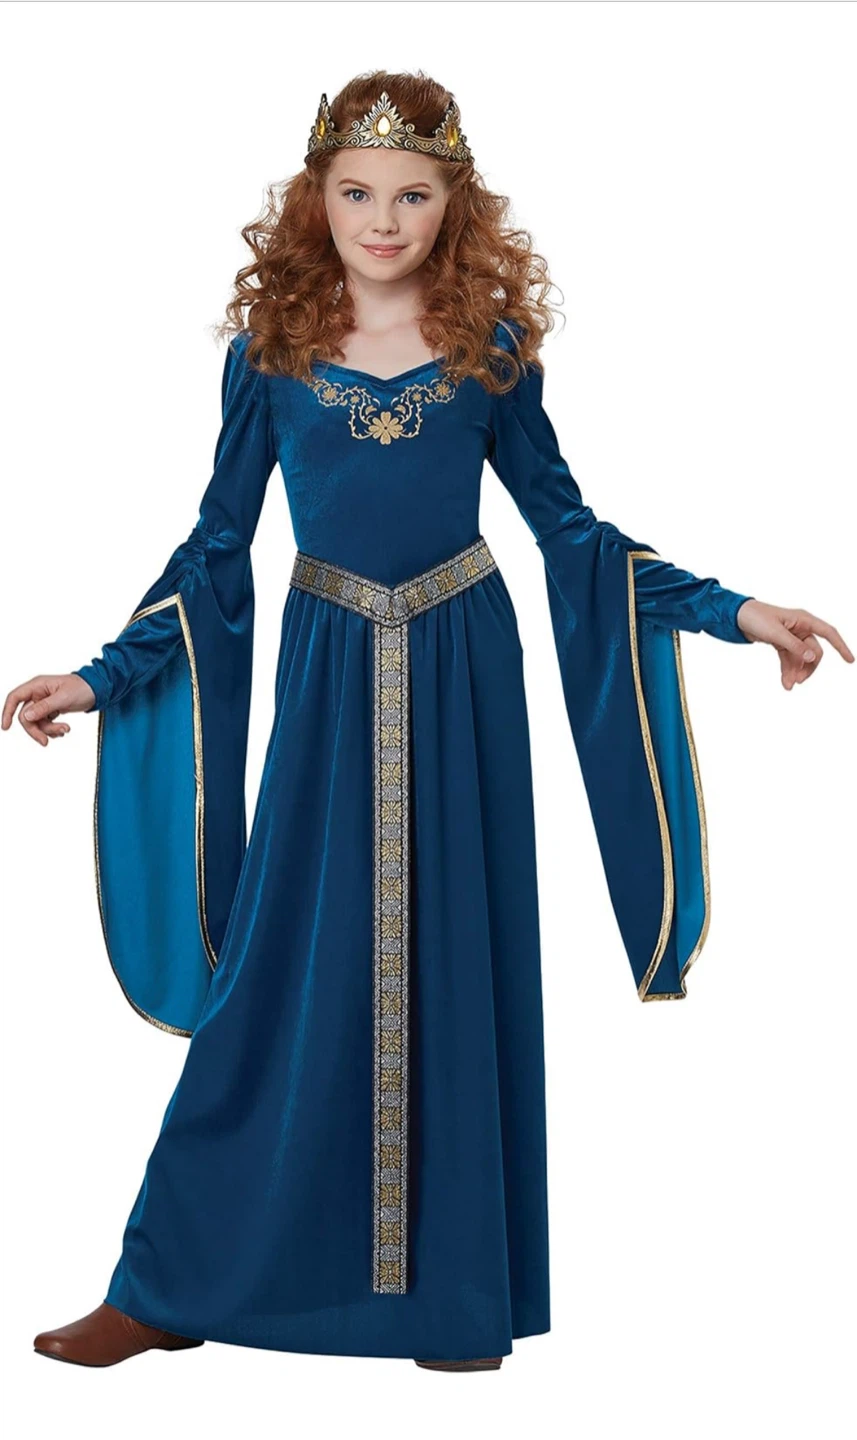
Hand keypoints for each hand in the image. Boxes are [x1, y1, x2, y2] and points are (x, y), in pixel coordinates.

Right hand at [1, 673, 97, 745]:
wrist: (98, 690)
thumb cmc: (82, 687)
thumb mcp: (63, 698)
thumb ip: (44, 707)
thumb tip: (26, 717)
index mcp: (38, 686)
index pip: (15, 698)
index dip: (7, 712)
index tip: (6, 727)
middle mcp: (38, 694)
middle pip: (26, 716)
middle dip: (36, 730)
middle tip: (46, 741)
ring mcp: (44, 703)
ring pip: (37, 723)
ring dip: (49, 730)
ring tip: (65, 729)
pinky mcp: (52, 710)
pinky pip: (46, 724)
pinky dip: (53, 730)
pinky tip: (64, 730)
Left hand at [735, 600, 853, 689]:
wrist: (737, 617)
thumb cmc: (756, 617)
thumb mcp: (775, 633)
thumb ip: (794, 646)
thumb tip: (812, 657)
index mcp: (803, 620)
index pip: (829, 633)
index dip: (841, 647)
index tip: (850, 661)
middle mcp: (801, 627)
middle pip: (814, 651)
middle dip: (808, 668)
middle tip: (798, 682)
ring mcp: (792, 636)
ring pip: (801, 658)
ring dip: (796, 672)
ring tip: (787, 686)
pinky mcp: (782, 643)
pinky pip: (790, 659)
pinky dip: (788, 670)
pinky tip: (785, 681)